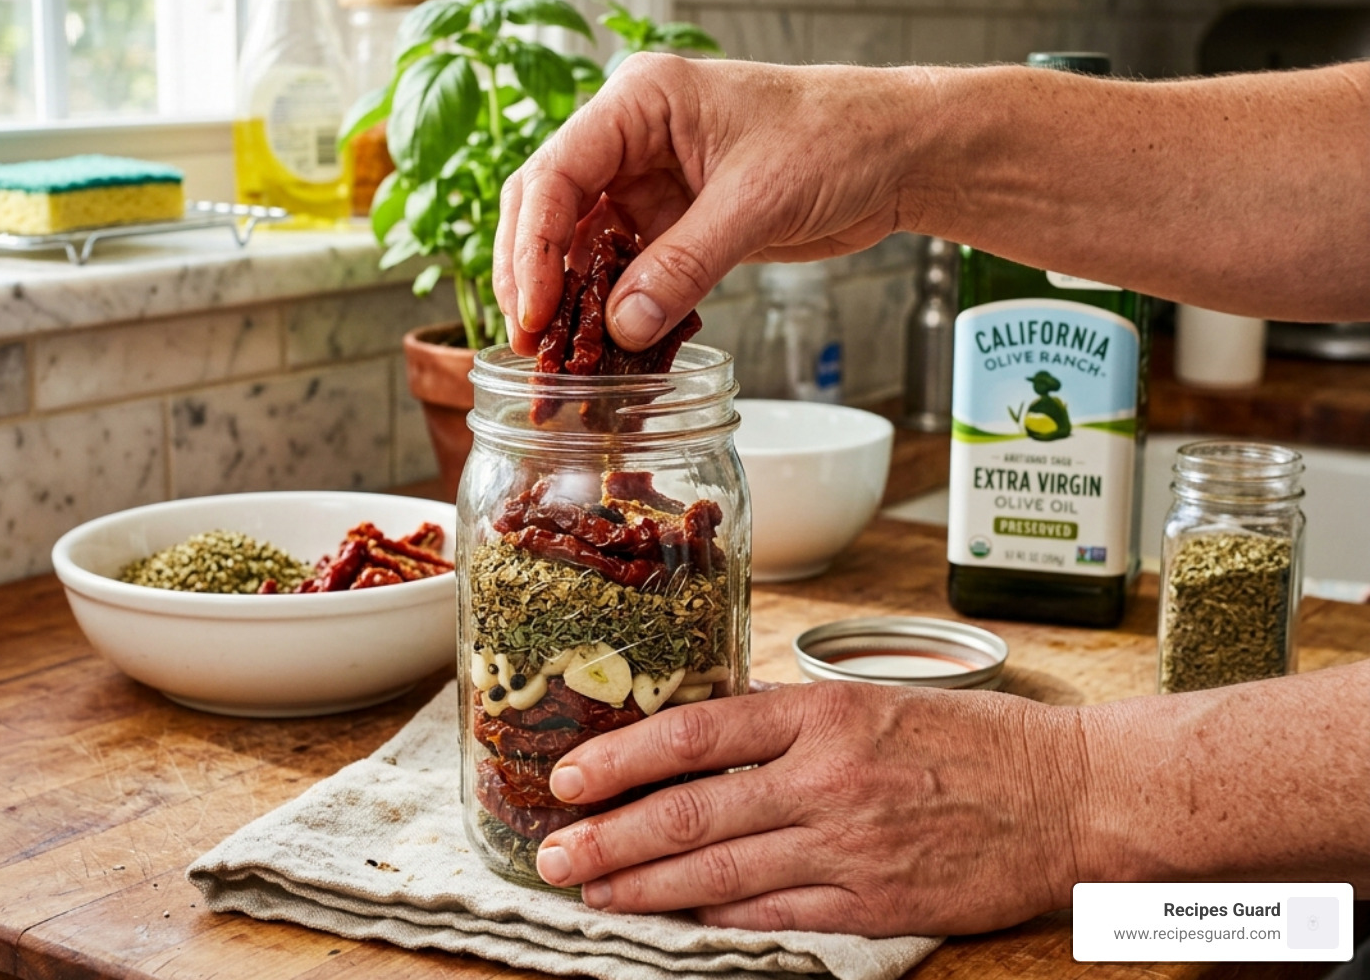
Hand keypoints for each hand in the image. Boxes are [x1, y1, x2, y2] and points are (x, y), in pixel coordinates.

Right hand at [493, 55, 932, 354]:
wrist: (896, 154)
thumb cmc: (838, 138)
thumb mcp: (757, 201)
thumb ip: (685, 264)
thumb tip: (623, 328)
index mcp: (640, 102)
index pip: (555, 171)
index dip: (533, 246)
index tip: (534, 310)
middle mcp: (632, 138)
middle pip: (548, 207)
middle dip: (534, 276)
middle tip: (531, 344)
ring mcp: (649, 183)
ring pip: (579, 245)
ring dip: (568, 301)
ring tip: (561, 359)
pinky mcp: (673, 223)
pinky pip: (622, 271)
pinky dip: (612, 310)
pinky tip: (607, 349)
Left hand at [531, 681, 1089, 935]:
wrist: (1071, 795)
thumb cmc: (974, 738)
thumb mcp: (874, 700)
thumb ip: (790, 722)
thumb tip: (702, 743)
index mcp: (822, 713)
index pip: (696, 732)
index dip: (621, 758)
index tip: (570, 776)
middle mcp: (826, 778)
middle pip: (691, 811)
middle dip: (610, 836)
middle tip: (553, 854)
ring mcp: (849, 847)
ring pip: (721, 872)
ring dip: (646, 887)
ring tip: (594, 893)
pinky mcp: (875, 905)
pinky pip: (776, 916)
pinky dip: (718, 922)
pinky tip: (676, 924)